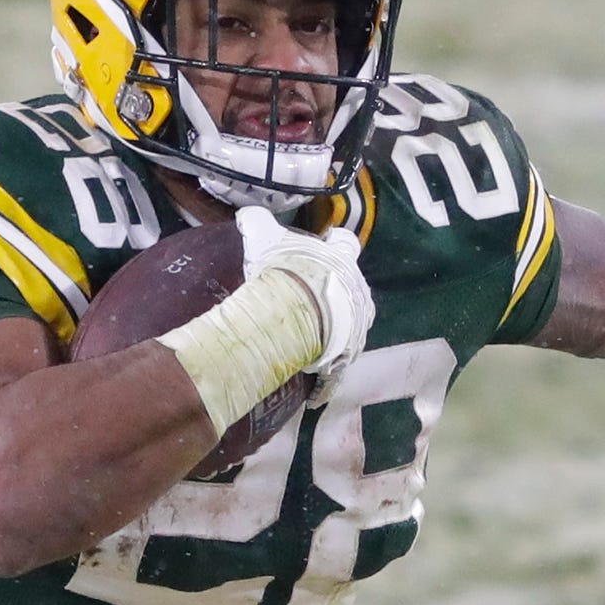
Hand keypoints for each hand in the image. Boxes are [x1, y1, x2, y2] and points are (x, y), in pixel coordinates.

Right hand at [234, 205, 374, 388]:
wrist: (297, 314)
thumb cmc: (286, 272)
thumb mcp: (266, 238)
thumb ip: (258, 222)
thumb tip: (247, 215)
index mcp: (341, 259)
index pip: (346, 244)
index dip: (336, 245)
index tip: (326, 249)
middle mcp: (357, 290)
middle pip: (354, 291)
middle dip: (337, 298)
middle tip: (312, 305)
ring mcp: (357, 325)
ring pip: (351, 329)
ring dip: (336, 336)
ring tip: (313, 344)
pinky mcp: (349, 356)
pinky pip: (337, 371)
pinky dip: (325, 379)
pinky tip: (312, 389)